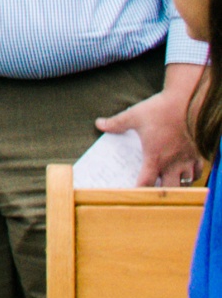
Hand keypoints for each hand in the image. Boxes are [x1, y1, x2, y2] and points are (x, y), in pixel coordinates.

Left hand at [96, 67, 205, 188]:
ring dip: (177, 186)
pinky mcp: (198, 153)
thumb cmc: (161, 109)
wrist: (187, 101)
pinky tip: (187, 173)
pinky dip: (193, 176)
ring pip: (185, 183)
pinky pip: (198, 172)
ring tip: (169, 183)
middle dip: (161, 193)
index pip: (146, 184)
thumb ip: (117, 123)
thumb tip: (100, 124)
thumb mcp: (134, 115)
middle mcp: (172, 163)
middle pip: (169, 190)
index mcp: (155, 158)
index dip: (139, 192)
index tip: (134, 196)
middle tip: (153, 192)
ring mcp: (187, 160)